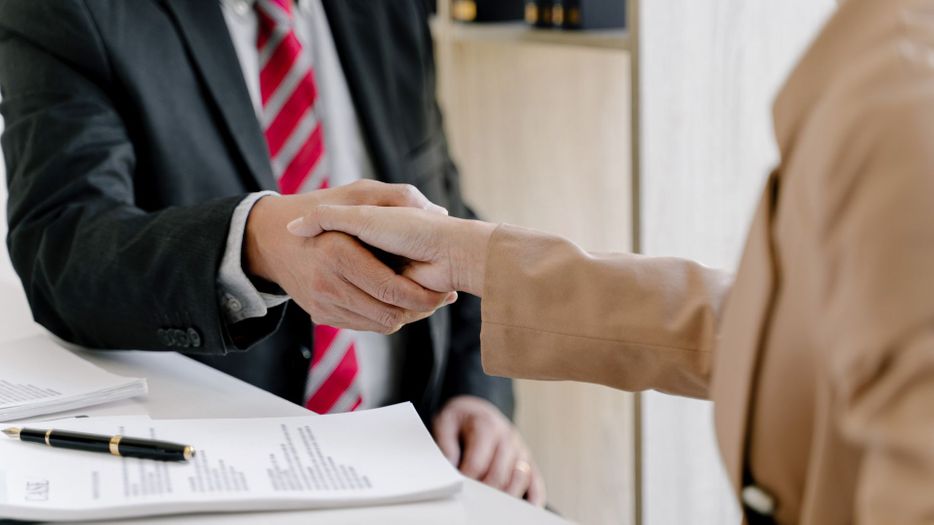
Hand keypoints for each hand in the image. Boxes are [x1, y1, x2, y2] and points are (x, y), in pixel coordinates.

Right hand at [245, 180, 455, 333]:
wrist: (271, 238)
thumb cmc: (321, 207)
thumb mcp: (357, 191)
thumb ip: (396, 195)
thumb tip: (437, 210)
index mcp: (339, 253)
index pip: (390, 289)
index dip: (422, 295)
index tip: (443, 290)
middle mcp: (327, 283)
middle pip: (388, 314)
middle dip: (419, 310)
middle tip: (439, 299)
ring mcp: (322, 303)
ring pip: (378, 324)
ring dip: (405, 316)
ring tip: (423, 300)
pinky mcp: (321, 315)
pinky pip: (362, 326)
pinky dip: (383, 317)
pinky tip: (396, 301)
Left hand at [433, 396, 545, 505]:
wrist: (478, 411)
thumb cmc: (462, 420)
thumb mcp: (446, 422)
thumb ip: (446, 445)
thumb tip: (451, 468)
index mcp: (487, 426)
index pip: (477, 463)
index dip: (466, 481)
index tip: (456, 489)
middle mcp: (508, 438)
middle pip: (499, 475)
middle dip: (484, 492)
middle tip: (471, 500)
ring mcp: (521, 450)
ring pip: (520, 480)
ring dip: (506, 497)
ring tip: (491, 508)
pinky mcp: (529, 462)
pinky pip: (537, 483)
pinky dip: (534, 499)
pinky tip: (526, 510)